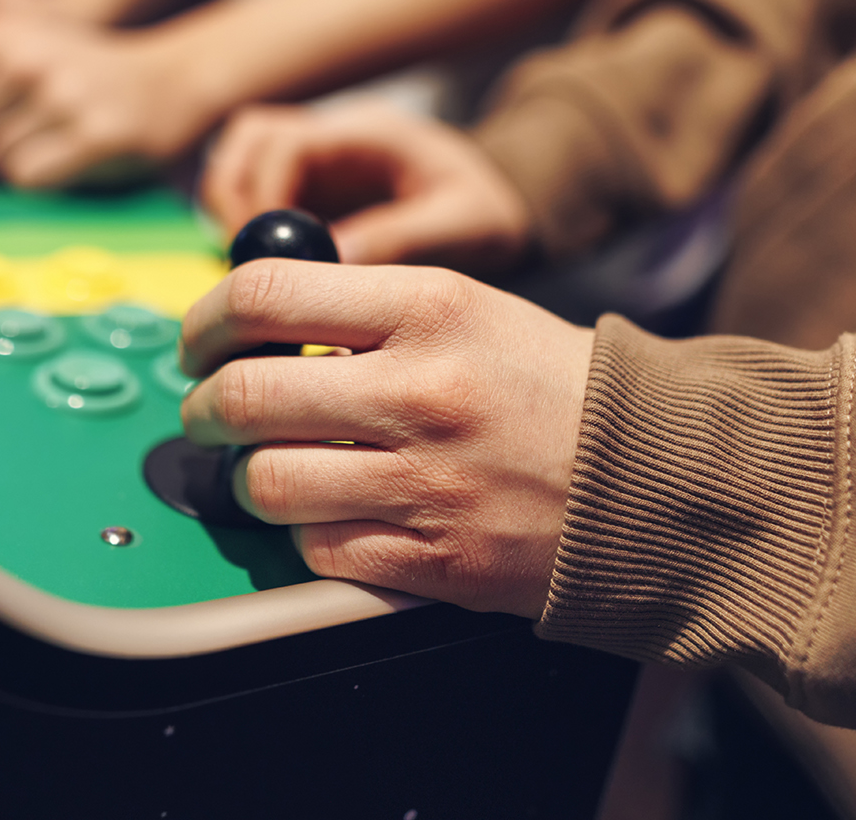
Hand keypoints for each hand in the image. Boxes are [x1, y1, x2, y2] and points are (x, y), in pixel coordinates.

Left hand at [0, 16, 224, 186]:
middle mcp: (26, 60)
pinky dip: (41, 179)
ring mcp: (60, 98)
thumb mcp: (25, 46)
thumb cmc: (86, 71)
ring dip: (17, 163)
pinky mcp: (91, 136)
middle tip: (25, 134)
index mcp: (1, 34)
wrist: (171, 79)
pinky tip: (68, 158)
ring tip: (55, 139)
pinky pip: (28, 178)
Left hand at [179, 261, 594, 617]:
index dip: (205, 320)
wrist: (657, 478)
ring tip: (268, 468)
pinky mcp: (434, 560)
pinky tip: (335, 513)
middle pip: (243, 398)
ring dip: (249, 478)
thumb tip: (257, 319)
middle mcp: (420, 392)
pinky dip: (309, 534)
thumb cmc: (556, 388)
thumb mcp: (472, 309)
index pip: (265, 295)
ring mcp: (426, 483)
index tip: (198, 340)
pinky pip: (317, 549)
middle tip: (208, 412)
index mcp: (430, 309)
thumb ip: (369, 309)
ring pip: (265, 484)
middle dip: (203, 409)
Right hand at [203, 103, 532, 270]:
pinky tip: (277, 277)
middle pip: (245, 145)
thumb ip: (402, 237)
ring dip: (233, 216)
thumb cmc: (486, 209)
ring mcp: (314, 162)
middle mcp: (331, 137)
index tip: (270, 258)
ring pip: (239, 166)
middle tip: (252, 270)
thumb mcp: (463, 223)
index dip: (263, 197)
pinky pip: (253, 198)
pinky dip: (250, 233)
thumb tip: (335, 266)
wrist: (497, 205)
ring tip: (260, 276)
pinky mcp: (306, 190)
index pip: (284, 143)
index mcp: (370, 134)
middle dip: (234, 204)